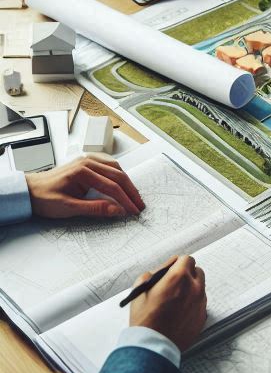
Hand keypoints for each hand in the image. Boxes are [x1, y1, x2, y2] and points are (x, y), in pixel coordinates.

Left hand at [26, 156, 144, 218]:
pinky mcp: (87, 163)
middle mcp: (87, 161)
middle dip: (131, 191)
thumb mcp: (68, 207)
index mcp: (83, 170)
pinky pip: (109, 165)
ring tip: (133, 196)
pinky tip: (122, 183)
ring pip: (116, 168)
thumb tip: (117, 210)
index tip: (133, 211)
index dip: (125, 200)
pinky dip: (119, 175)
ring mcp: (87, 160)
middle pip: (118, 175)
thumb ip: (95, 208)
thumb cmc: (44, 198)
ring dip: (127, 182)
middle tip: (139, 205)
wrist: (29, 190)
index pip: (111, 186)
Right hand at [129, 254, 206, 353]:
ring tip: (175, 302)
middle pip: (197, 272)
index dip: (178, 264)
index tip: (172, 270)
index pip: (187, 259)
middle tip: (174, 284)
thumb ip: (154, 273)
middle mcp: (195, 287)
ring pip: (200, 288)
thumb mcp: (140, 290)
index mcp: (179, 277)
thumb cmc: (144, 318)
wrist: (153, 345)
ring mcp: (201, 302)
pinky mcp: (203, 316)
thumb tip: (165, 267)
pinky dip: (192, 305)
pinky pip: (200, 304)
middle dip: (187, 275)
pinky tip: (179, 313)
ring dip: (190, 290)